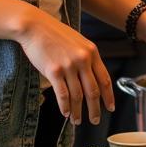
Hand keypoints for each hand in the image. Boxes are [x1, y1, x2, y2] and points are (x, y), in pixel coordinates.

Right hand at [15, 9, 113, 124]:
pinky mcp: (53, 71)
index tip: (110, 108)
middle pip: (93, 91)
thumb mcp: (78, 42)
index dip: (108, 96)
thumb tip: (92, 79)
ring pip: (78, 96)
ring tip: (77, 121)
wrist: (35, 25)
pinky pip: (62, 94)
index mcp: (92, 52)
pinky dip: (65, 106)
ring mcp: (68, 66)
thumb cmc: (55, 34)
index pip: (104, 79)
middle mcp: (83, 60)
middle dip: (95, 109)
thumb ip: (87, 58)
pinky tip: (65, 113)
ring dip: (78, 111)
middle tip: (95, 120)